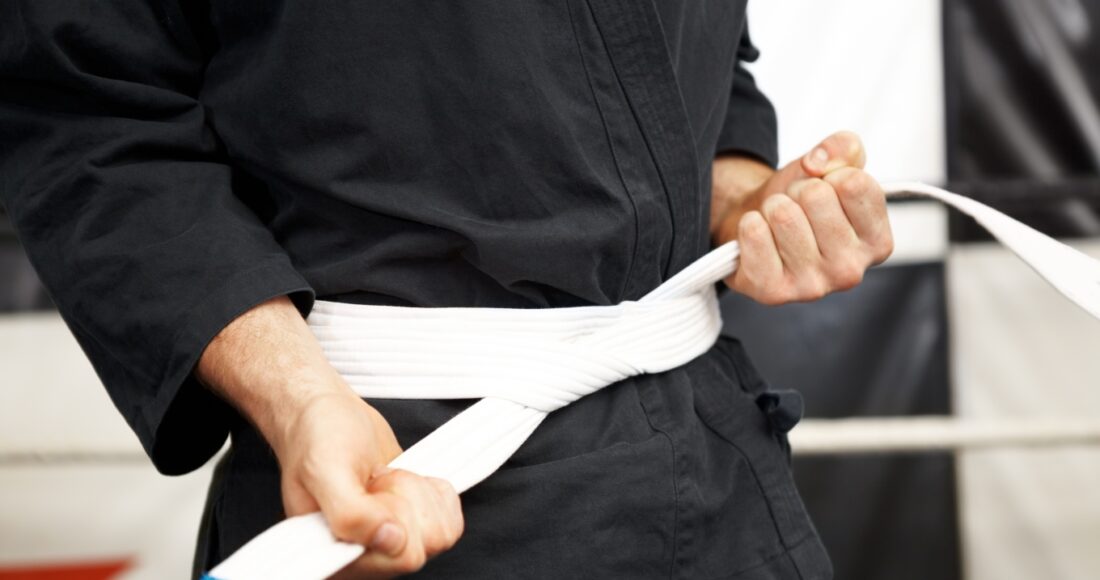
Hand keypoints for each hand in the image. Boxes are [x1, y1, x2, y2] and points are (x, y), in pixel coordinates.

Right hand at [278, 392, 464, 579]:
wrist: (326, 415)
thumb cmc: (315, 438)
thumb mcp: (324, 468)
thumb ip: (350, 512)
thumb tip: (391, 541)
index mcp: (331, 559)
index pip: (398, 558)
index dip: (394, 519)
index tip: (371, 492)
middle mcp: (361, 559)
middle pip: (421, 547)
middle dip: (404, 501)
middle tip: (374, 481)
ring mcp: (389, 546)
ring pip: (440, 534)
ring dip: (416, 494)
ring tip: (382, 480)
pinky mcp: (411, 529)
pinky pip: (450, 521)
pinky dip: (432, 491)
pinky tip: (399, 482)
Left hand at [712, 131, 893, 304]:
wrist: (754, 225)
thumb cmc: (799, 201)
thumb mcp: (830, 165)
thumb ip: (843, 147)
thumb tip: (817, 163)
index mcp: (877, 242)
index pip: (854, 183)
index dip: (829, 174)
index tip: (824, 189)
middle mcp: (851, 271)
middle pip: (816, 196)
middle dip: (797, 190)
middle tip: (794, 207)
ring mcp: (812, 287)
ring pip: (783, 214)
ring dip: (772, 206)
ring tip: (776, 223)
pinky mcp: (773, 292)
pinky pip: (754, 233)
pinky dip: (749, 224)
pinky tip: (758, 238)